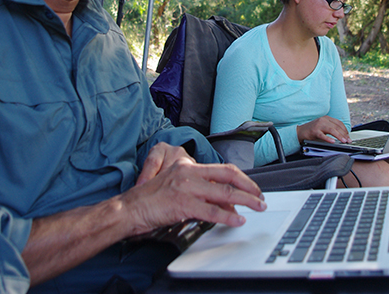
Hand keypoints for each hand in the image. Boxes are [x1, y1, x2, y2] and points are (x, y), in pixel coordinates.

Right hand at [22, 145, 264, 285]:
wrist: (128, 208)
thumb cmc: (150, 200)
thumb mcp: (177, 189)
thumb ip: (200, 192)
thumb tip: (225, 203)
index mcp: (187, 166)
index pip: (221, 168)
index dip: (241, 178)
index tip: (252, 188)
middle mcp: (188, 172)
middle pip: (228, 175)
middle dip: (248, 187)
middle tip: (260, 197)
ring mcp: (186, 187)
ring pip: (224, 192)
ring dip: (245, 201)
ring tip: (257, 208)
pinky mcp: (182, 203)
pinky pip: (211, 210)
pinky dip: (227, 217)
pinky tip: (237, 221)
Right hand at [296, 116, 350, 143]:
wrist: (300, 131)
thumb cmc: (313, 130)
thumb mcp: (323, 127)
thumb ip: (332, 128)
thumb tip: (343, 135)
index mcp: (326, 118)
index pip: (339, 123)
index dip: (345, 130)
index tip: (348, 136)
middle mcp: (323, 120)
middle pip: (336, 127)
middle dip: (344, 134)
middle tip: (348, 140)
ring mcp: (318, 125)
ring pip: (331, 130)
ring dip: (339, 136)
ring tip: (343, 141)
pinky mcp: (314, 131)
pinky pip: (322, 135)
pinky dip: (328, 138)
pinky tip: (333, 142)